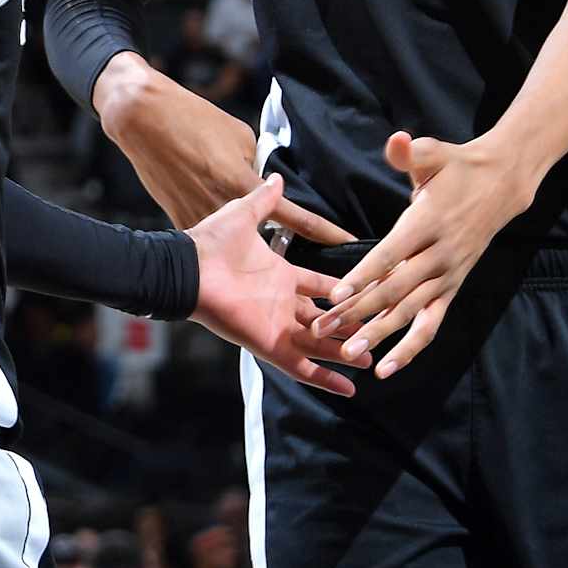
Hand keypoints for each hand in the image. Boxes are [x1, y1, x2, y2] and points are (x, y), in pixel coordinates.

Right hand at [96, 53, 350, 244]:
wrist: (143, 118)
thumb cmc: (194, 119)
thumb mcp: (240, 137)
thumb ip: (255, 166)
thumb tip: (263, 184)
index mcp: (241, 185)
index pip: (293, 217)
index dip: (323, 231)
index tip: (346, 244)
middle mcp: (220, 207)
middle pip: (264, 239)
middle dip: (283, 246)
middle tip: (303, 254)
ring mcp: (197, 216)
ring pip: (234, 241)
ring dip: (247, 241)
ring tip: (253, 238)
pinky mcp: (179, 217)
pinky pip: (211, 230)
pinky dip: (220, 230)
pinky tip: (217, 217)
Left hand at [188, 175, 371, 396]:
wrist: (188, 268)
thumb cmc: (211, 242)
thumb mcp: (245, 215)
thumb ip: (264, 201)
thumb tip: (276, 178)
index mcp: (281, 276)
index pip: (321, 286)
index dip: (344, 290)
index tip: (370, 292)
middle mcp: (283, 304)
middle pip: (326, 319)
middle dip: (351, 325)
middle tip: (379, 331)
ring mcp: (278, 326)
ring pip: (320, 344)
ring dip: (345, 354)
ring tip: (373, 361)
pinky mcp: (270, 344)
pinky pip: (301, 366)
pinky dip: (324, 379)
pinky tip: (348, 389)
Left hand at [314, 132, 530, 377]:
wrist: (502, 184)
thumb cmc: (459, 167)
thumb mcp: (436, 153)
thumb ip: (412, 152)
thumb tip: (397, 141)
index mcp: (428, 223)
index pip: (390, 254)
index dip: (363, 275)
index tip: (336, 294)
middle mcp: (438, 255)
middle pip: (394, 290)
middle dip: (357, 311)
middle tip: (324, 329)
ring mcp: (447, 276)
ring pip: (410, 312)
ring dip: (379, 335)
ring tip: (350, 355)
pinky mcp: (452, 289)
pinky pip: (431, 325)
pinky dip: (411, 348)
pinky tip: (387, 368)